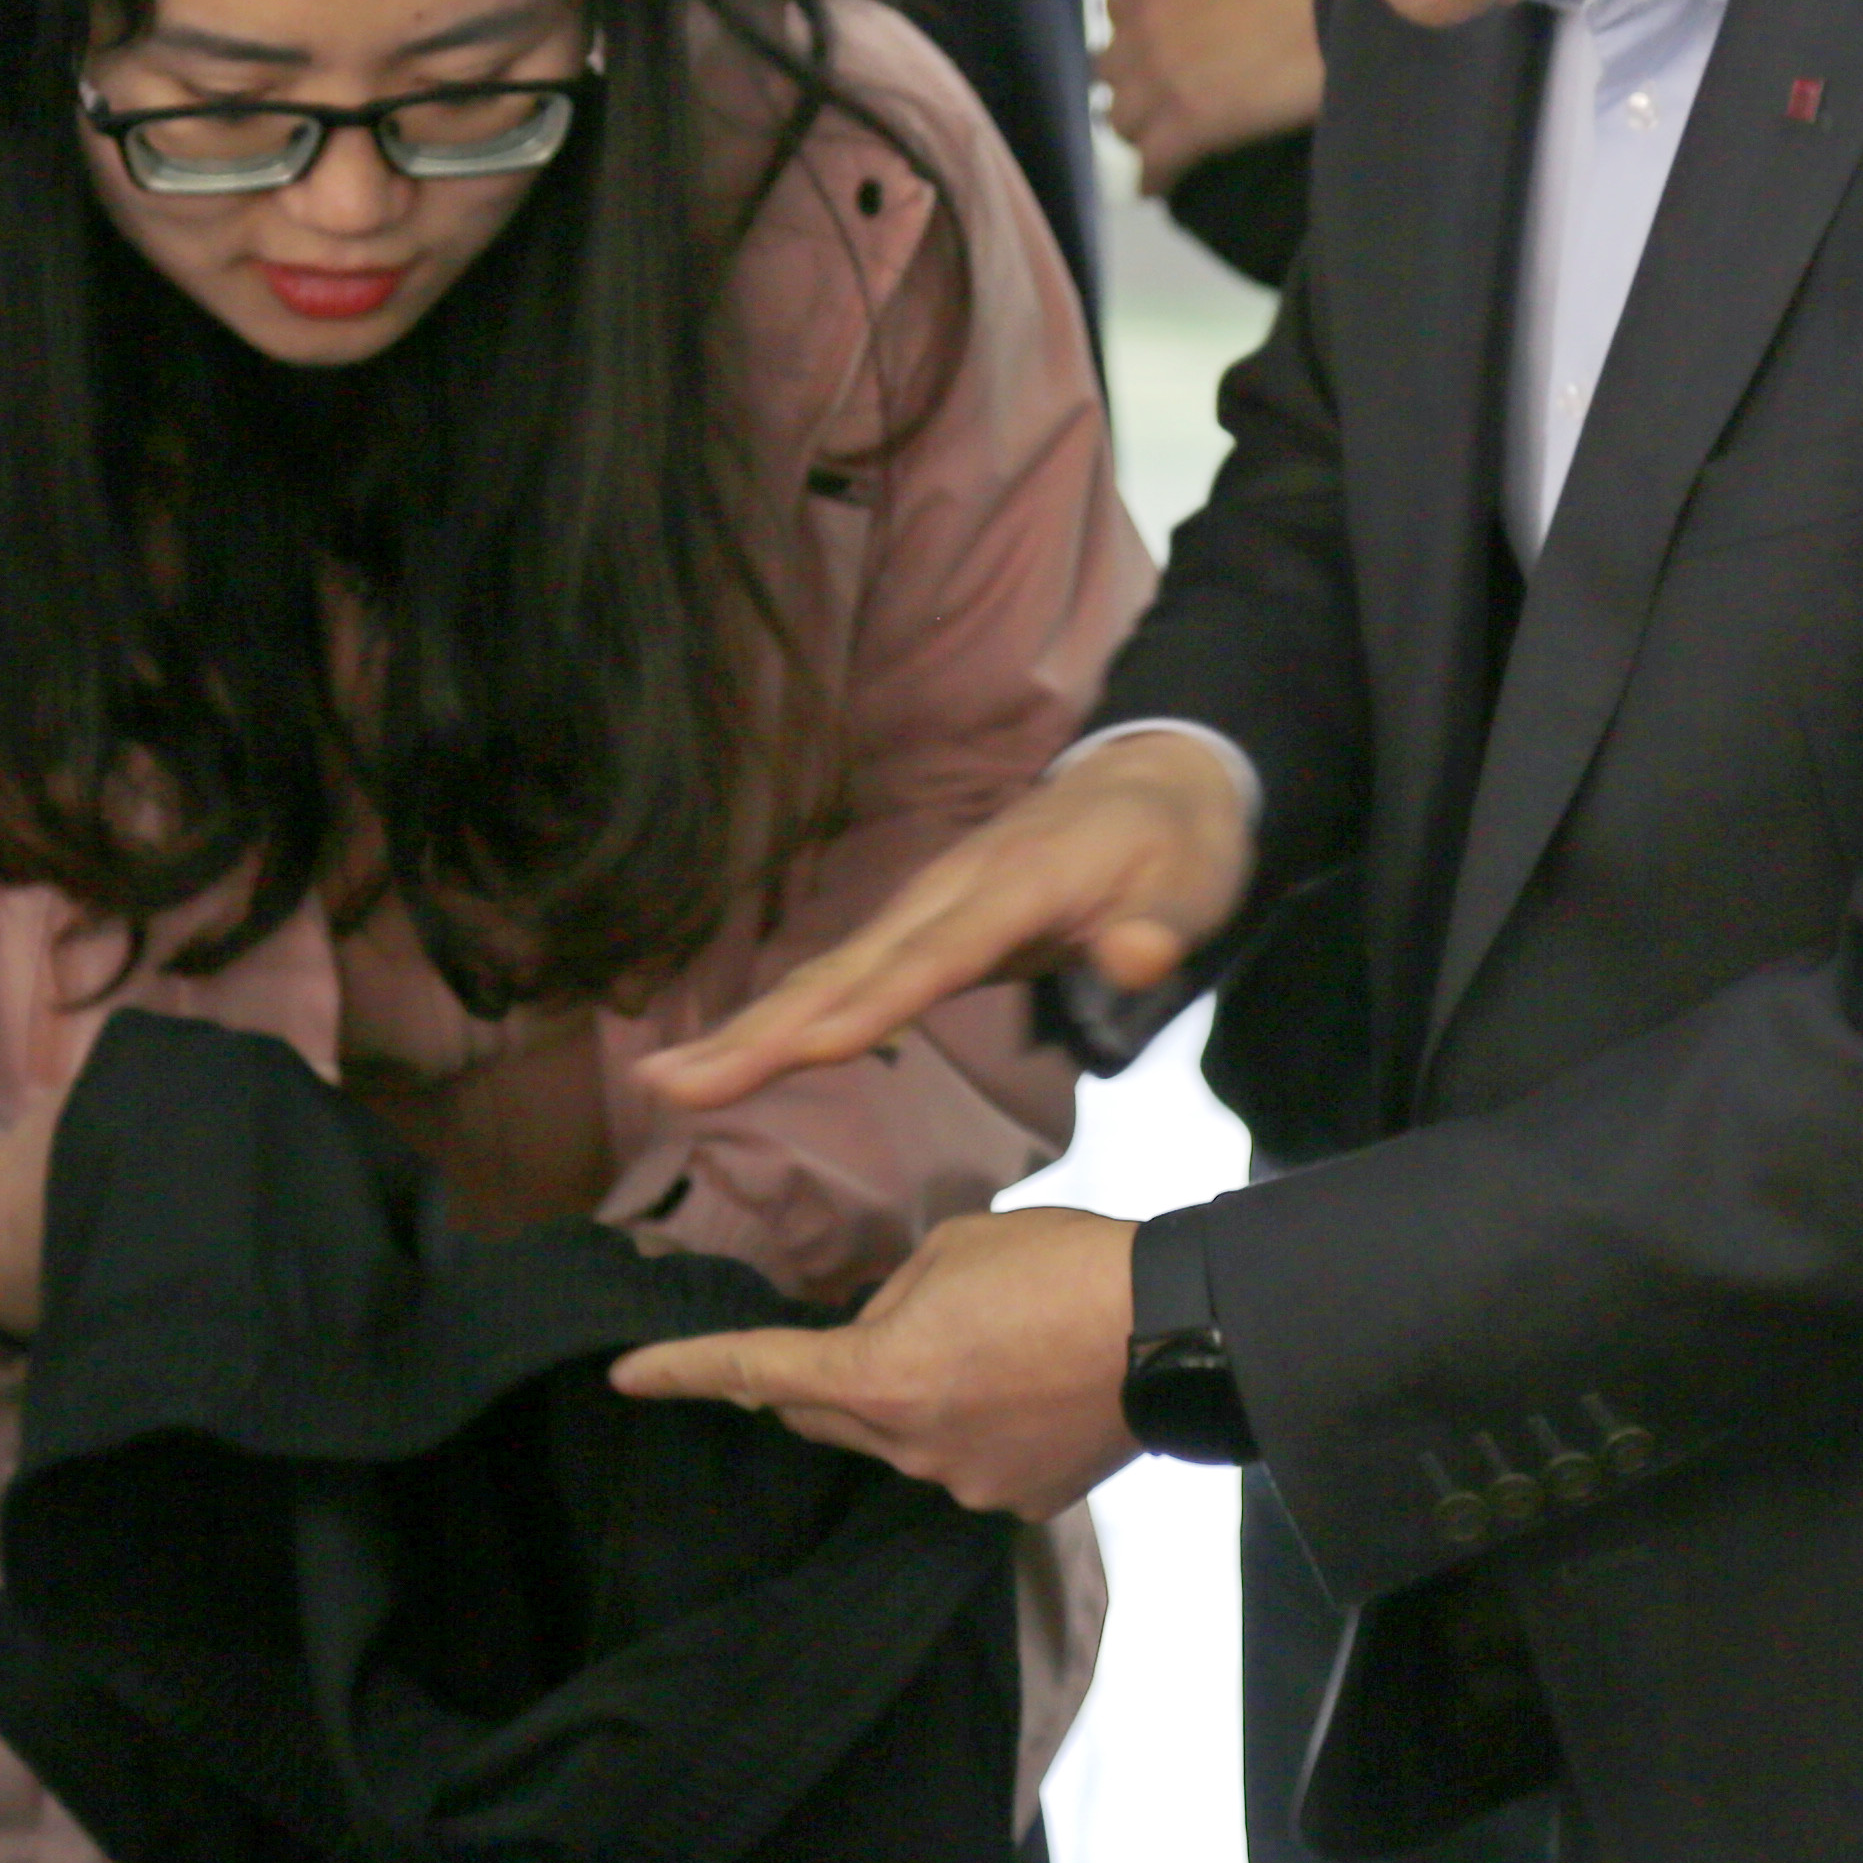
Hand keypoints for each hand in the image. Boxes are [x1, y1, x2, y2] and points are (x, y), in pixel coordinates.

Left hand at [606, 1207, 1142, 1517]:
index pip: (754, 1371)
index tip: (624, 1378)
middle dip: (817, 1373)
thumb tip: (870, 1333)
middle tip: (872, 1325)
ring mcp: (960, 1485)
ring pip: (891, 1439)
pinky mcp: (1013, 1503)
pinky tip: (1025, 1387)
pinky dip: (969, 1426)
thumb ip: (888, 1298)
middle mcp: (908, 1447)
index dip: (682, 1371)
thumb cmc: (1064, 1265)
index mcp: (880, 1375)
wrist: (1181, 1327)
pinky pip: (957, 1462)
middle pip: (818, 1413)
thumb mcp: (954, 1246)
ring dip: (908, 1395)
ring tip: (993, 1345)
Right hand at [640, 730, 1252, 1115]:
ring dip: (749, 1029)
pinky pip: (840, 978)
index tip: (808, 1048)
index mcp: (1015, 884)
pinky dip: (779, 1019)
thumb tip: (1139, 958)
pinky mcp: (918, 928)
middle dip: (762, 1029)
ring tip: (668, 1081)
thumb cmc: (1172, 842)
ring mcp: (925, 907)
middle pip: (847, 968)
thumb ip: (1161, 925)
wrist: (1149, 780)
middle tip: (674, 1082)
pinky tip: (728, 1059)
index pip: (938, 955)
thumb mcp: (1194, 882)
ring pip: (827, 974)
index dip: (875, 1001)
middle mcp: (949, 893)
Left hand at [1094, 0, 1324, 187]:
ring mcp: (1166, 72)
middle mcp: (1147, 20)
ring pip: (1124, 118)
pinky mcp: (1195, 120)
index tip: (1152, 49)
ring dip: (1139, 129)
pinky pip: (1154, 161)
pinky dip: (1152, 176)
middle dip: (1130, 84)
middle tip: (1153, 102)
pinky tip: (1157, 186)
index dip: (1135, 32)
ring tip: (1157, 143)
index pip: (1118, 11)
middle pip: (1112, 68)